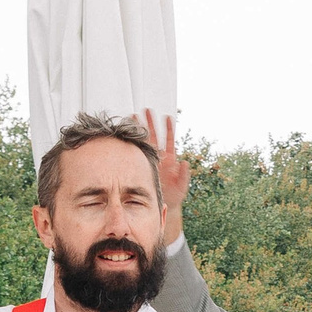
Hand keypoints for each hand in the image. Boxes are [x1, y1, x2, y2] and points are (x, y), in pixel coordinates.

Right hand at [143, 112, 188, 245]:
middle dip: (151, 122)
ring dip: (139, 128)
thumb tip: (185, 163)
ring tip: (134, 115)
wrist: (164, 202)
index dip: (169, 129)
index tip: (168, 117)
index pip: (169, 141)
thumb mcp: (182, 186)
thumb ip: (184, 175)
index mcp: (169, 159)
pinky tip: (126, 134)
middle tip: (146, 110)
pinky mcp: (142, 163)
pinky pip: (137, 151)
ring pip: (143, 141)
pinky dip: (132, 142)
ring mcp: (149, 158)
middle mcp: (159, 156)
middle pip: (154, 136)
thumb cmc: (174, 195)